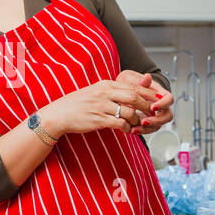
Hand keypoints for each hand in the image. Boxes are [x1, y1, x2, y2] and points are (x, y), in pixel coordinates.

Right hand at [35, 79, 158, 137]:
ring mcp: (101, 106)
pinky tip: (127, 130)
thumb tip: (131, 92)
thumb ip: (113, 91)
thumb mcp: (96, 92)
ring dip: (137, 120)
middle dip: (146, 106)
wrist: (59, 114)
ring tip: (137, 124)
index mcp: (105, 84)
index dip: (147, 94)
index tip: (155, 99)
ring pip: (129, 112)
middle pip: (134, 97)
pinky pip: (120, 123)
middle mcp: (104, 93)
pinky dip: (127, 127)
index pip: (132, 86)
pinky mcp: (98, 119)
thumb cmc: (77, 104)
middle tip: (152, 113)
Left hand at [116, 70, 172, 134]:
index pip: (169, 99)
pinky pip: (147, 129)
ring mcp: (154, 115)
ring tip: (135, 128)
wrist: (121, 89)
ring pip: (158, 125)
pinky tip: (131, 129)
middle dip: (157, 120)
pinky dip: (140, 131)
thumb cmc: (130, 82)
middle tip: (144, 121)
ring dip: (147, 129)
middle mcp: (159, 106)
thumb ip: (140, 81)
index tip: (153, 107)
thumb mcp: (132, 79)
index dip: (163, 104)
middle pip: (167, 116)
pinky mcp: (146, 121)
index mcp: (160, 94)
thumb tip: (147, 77)